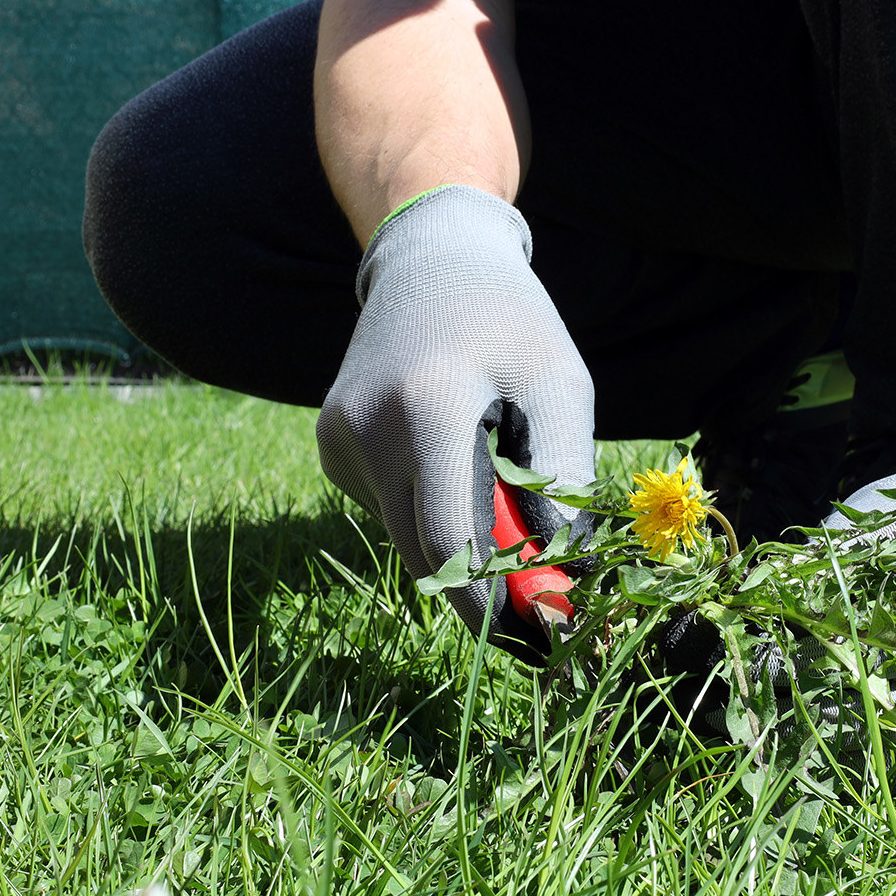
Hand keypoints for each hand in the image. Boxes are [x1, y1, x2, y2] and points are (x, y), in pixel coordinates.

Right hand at [317, 185, 594, 659]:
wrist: (429, 258)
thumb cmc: (511, 321)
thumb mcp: (561, 384)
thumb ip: (563, 475)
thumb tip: (561, 570)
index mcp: (427, 407)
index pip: (450, 541)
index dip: (493, 602)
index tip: (539, 638)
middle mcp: (368, 428)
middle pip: (428, 551)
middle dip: (486, 589)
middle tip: (542, 609)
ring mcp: (340, 440)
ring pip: (407, 538)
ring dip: (459, 548)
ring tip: (506, 512)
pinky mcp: (333, 447)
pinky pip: (391, 510)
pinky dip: (430, 511)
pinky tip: (453, 460)